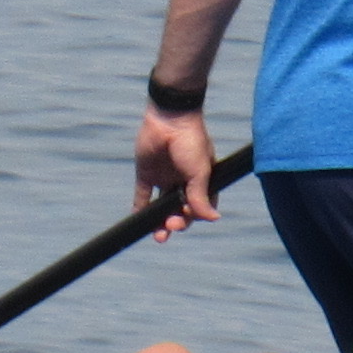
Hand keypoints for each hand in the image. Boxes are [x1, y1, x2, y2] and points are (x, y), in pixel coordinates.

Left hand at [136, 105, 220, 234]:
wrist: (170, 116)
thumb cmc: (191, 141)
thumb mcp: (200, 172)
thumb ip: (200, 197)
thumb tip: (213, 219)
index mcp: (201, 180)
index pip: (198, 207)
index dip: (193, 217)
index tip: (186, 217)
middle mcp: (183, 181)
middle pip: (179, 209)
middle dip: (176, 222)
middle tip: (171, 226)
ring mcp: (165, 178)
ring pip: (162, 206)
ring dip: (160, 222)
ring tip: (158, 236)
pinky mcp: (147, 174)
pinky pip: (143, 195)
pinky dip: (141, 209)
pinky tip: (139, 222)